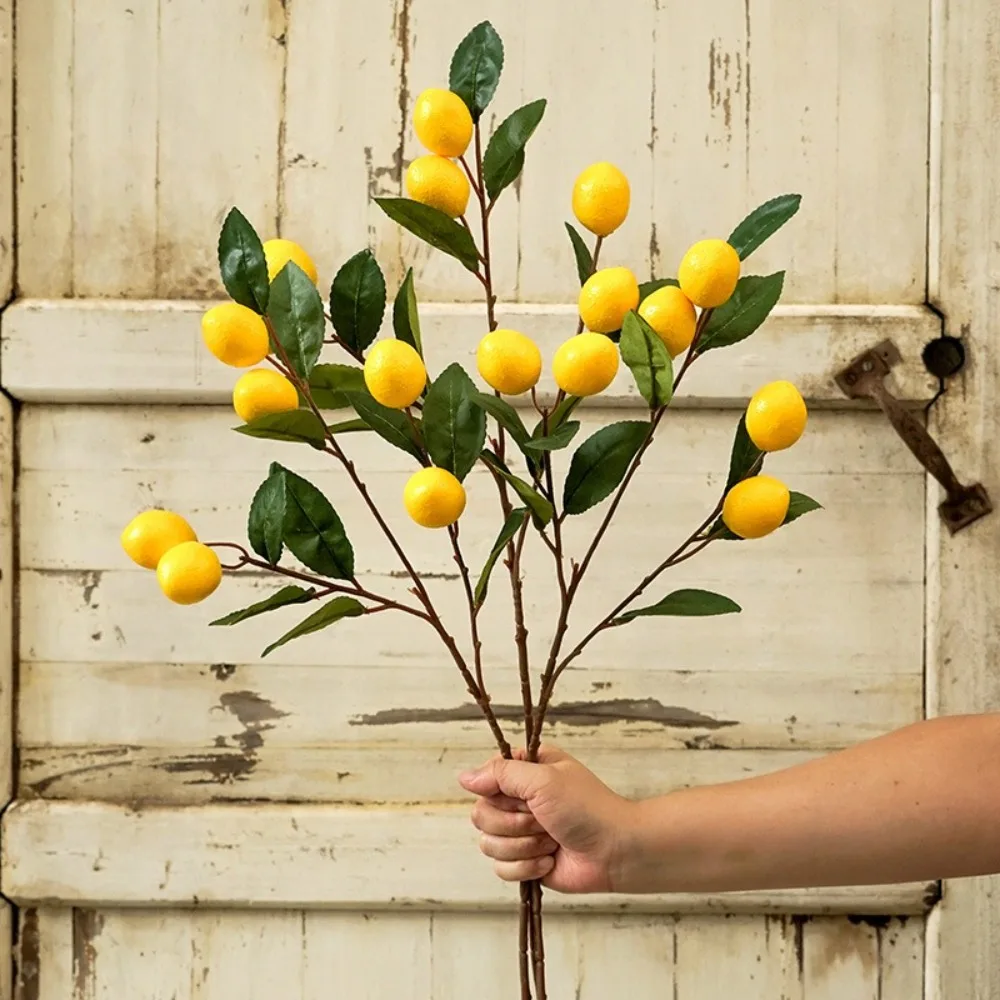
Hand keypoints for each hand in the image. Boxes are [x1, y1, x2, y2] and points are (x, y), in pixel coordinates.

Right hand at [458, 746, 635, 892]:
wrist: (615, 852)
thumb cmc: (587, 808)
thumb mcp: (543, 779)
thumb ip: (500, 774)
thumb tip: (463, 777)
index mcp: (526, 771)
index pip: (486, 778)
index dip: (497, 791)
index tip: (520, 796)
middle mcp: (520, 799)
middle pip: (481, 814)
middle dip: (512, 823)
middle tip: (540, 820)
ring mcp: (521, 832)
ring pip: (488, 843)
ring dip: (522, 846)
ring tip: (549, 841)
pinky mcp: (524, 860)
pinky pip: (500, 868)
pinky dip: (525, 867)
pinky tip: (549, 860)